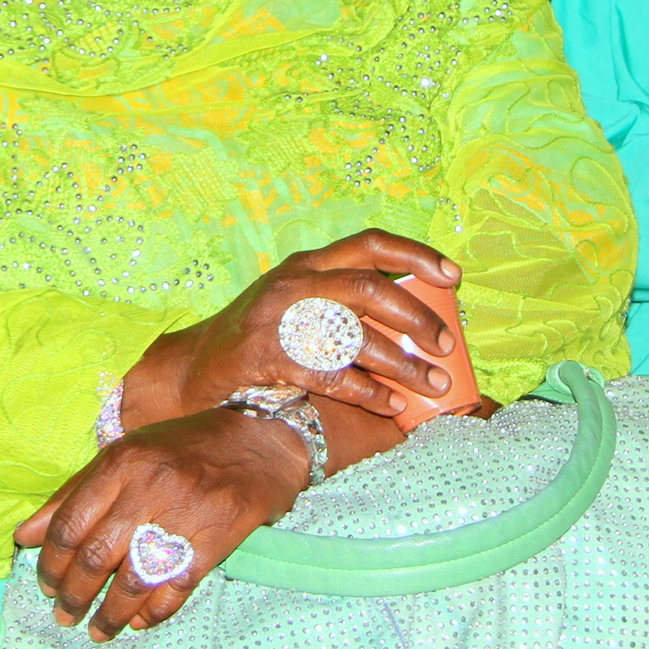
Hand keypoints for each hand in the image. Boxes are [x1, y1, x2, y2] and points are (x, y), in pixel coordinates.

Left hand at [11, 409, 308, 641]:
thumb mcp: (123, 456)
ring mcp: (183, 517)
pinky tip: (138, 622)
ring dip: (109, 615)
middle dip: (73, 595)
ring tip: (97, 631)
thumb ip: (72, 495)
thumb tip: (24, 537)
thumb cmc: (182, 449)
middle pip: (96, 557)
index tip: (45, 585)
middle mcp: (148, 489)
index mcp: (120, 464)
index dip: (51, 563)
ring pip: (132, 581)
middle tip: (65, 614)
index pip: (70, 524)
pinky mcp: (214, 542)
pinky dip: (152, 613)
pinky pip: (174, 589)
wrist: (260, 441)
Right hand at [122, 228, 459, 429]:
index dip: (417, 255)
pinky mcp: (267, 357)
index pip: (370, 243)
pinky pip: (330, 374)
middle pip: (370, 289)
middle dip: (416, 318)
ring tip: (430, 384)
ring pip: (354, 334)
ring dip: (400, 362)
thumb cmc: (259, 339)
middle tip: (445, 347)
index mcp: (308, 264)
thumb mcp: (296, 301)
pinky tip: (390, 405)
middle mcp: (294, 283)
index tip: (454, 276)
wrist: (194, 369)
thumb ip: (340, 299)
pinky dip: (367, 391)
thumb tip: (415, 320)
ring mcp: (278, 318)